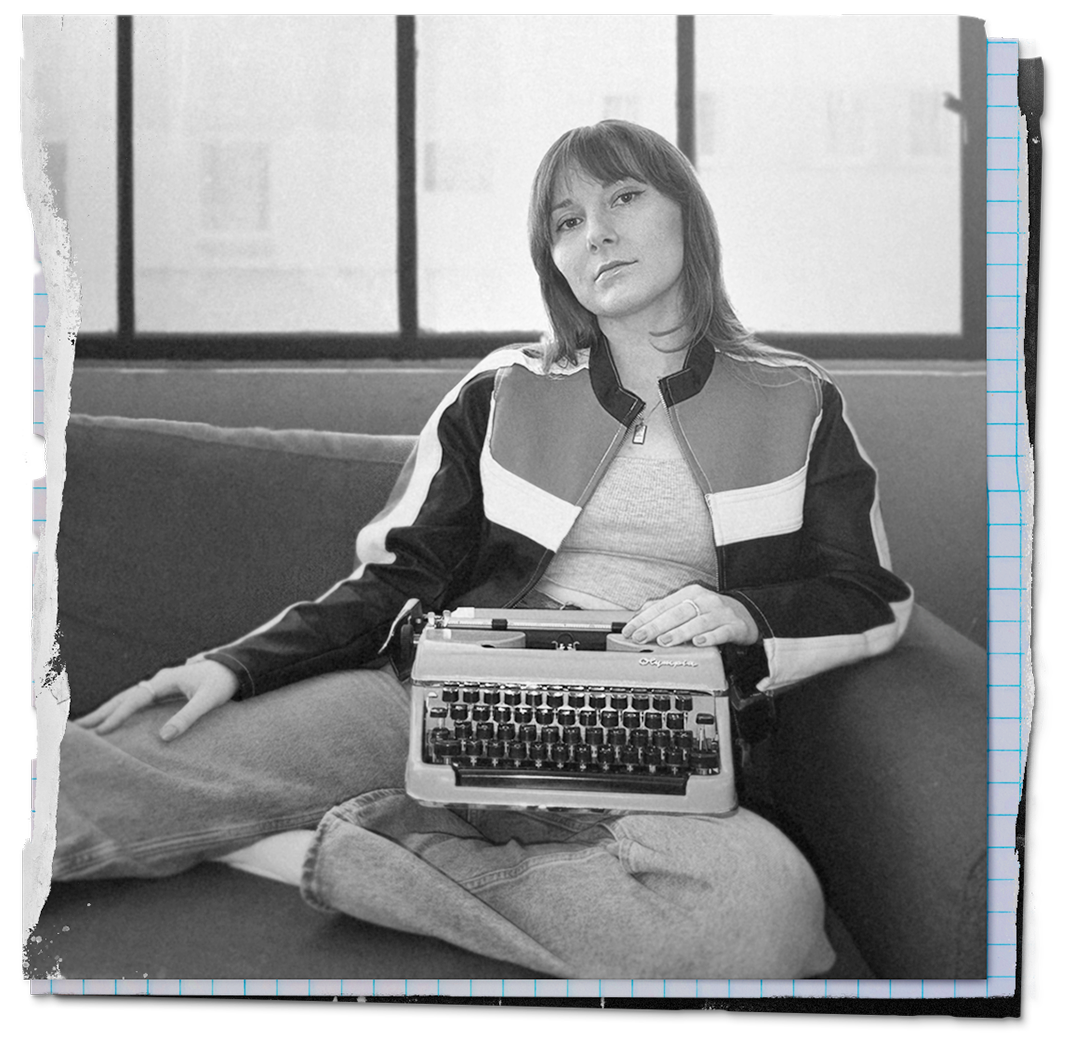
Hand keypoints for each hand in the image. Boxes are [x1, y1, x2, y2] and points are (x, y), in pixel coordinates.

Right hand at [73, 660, 240, 741]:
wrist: (235, 668)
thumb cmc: (222, 683)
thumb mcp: (208, 700)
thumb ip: (188, 716)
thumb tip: (164, 737)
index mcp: (166, 679)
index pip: (137, 698)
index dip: (119, 715)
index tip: (102, 730)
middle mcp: (159, 680)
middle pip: (124, 696)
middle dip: (102, 712)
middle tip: (78, 728)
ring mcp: (160, 685)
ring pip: (128, 698)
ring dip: (108, 711)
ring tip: (87, 726)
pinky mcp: (164, 692)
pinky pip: (137, 702)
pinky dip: (122, 710)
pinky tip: (112, 721)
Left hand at [621, 585, 759, 648]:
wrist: (746, 614)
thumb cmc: (711, 612)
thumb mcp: (689, 605)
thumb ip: (666, 608)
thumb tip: (642, 611)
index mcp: (690, 594)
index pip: (662, 605)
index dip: (644, 618)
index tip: (629, 630)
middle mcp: (704, 601)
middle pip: (677, 613)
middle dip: (656, 626)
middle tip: (641, 637)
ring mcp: (720, 613)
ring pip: (697, 622)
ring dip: (680, 632)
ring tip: (665, 641)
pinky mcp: (734, 626)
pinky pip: (720, 632)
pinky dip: (709, 637)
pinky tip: (698, 642)